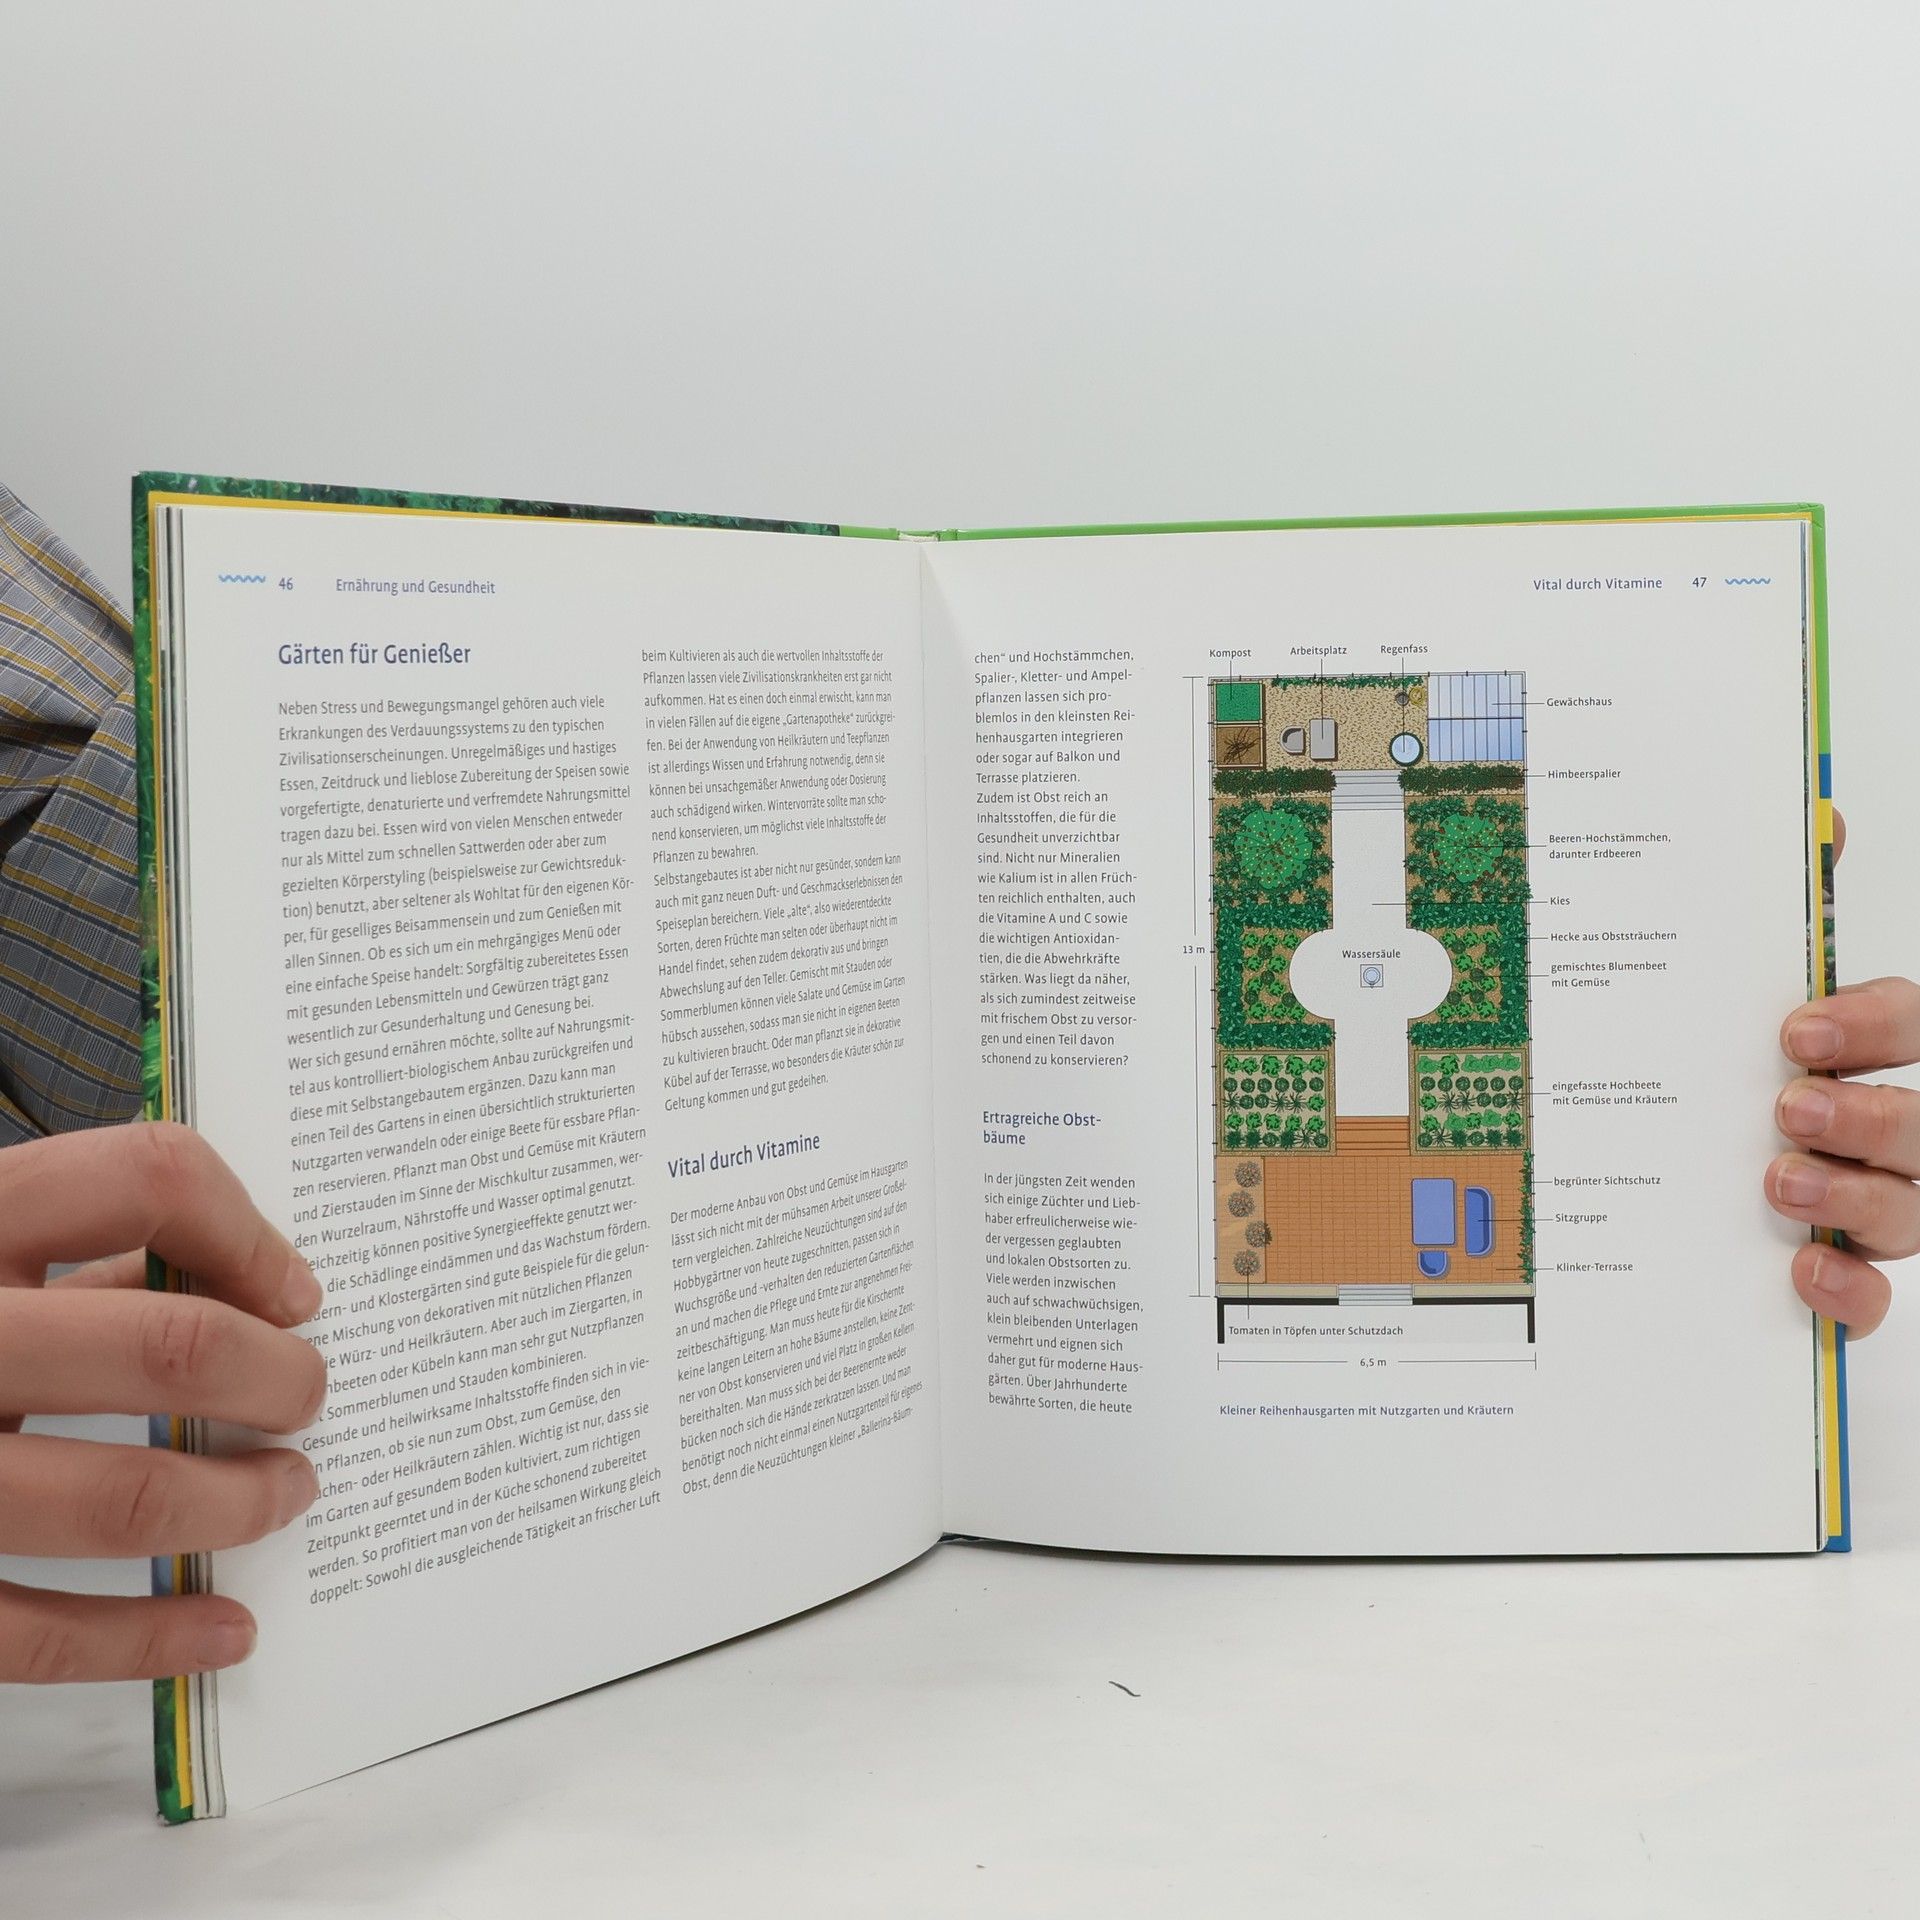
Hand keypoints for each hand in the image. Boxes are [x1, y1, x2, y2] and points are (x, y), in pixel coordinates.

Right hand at [0, 1123, 324, 1682]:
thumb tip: (244, 1277)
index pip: (142, 1174)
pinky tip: (220, 1632)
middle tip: (310, 1396)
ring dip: (239, 1503)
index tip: (298, 1290)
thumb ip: (73, 1248)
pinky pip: (35, 1636)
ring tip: (288, 1492)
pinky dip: (151, 1639)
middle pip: (164, 1345)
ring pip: (123, 1497)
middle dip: (274, 1378)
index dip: (245, 1229)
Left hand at [1771, 812, 1919, 1334]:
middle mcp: (1905, 1129)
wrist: (1713, 1152)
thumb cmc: (1742, 1055)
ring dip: (1854, 1198)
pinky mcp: (1855, 1267)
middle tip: (1790, 1106)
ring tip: (1779, 1180)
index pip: (1919, 1023)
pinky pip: (1879, 1296)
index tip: (1798, 1031)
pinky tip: (1804, 1270)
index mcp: (1886, 1048)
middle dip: (1869, 1119)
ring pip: (1914, 1210)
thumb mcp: (1750, 988)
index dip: (1876, 1025)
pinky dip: (1849, 1291)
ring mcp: (1889, 1199)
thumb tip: (1811, 826)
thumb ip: (1787, 925)